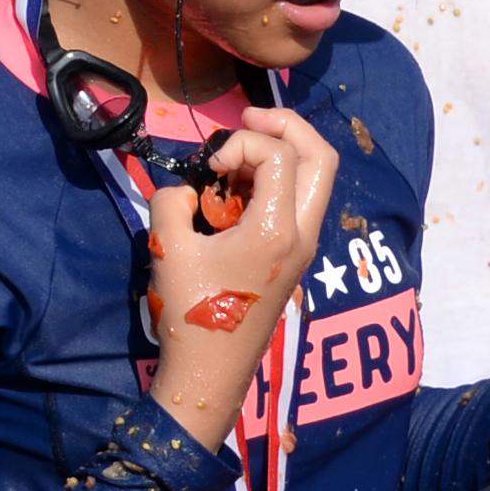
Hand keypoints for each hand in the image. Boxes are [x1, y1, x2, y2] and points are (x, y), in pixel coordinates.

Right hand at [146, 108, 339, 448]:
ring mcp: (302, 246)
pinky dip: (272, 181)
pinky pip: (297, 200)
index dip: (240, 142)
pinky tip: (233, 194)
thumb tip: (188, 190)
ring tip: (233, 164)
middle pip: (321, 157)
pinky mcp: (292, 256)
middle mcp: (302, 234)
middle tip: (245, 118)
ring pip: (314, 178)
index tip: (208, 167)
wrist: (210, 372)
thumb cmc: (191, 312)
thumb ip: (172, 200)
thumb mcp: (168, 247)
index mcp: (276, 229)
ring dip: (279, 154)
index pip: (279, 153)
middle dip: (285, 126)